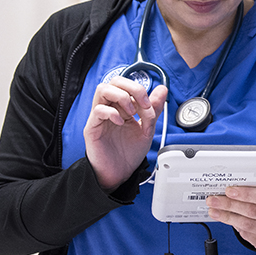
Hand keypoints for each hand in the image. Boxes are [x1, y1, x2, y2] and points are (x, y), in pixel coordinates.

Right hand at [84, 76, 167, 191]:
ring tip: (131, 113)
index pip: (127, 84)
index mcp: (122, 107)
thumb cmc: (129, 153)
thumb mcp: (147, 128)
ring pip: (102, 89)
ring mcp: (100, 117)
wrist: (120, 174)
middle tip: (143, 104)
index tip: (150, 105)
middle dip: (132, 88)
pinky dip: (112, 113)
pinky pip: (98, 110)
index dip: (141, 90)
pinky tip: (121, 123)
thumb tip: (162, 89)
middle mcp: (110, 108)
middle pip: (114, 81)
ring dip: (122, 97)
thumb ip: (154, 109)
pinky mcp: (92, 127)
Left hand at [206, 166, 255, 249]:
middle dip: (230, 205)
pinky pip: (246, 234)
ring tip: (214, 209)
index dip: (246, 194)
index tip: (230, 190)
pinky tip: (224, 217)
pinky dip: (233, 225)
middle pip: (253, 211)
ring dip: (227, 216)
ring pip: (247, 224)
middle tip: (214, 200)